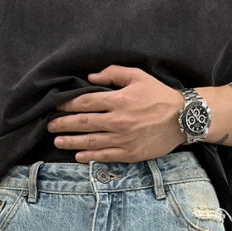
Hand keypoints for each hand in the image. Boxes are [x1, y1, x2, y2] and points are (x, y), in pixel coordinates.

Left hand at [47, 65, 183, 162]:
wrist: (182, 119)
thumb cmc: (159, 95)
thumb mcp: (138, 76)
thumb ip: (113, 74)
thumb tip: (91, 77)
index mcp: (118, 100)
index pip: (85, 102)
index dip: (68, 105)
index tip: (56, 107)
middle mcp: (117, 121)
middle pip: (83, 123)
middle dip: (63, 124)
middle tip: (49, 125)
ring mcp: (122, 139)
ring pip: (90, 141)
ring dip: (71, 142)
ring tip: (57, 141)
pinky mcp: (129, 153)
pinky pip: (104, 156)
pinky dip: (89, 156)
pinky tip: (78, 156)